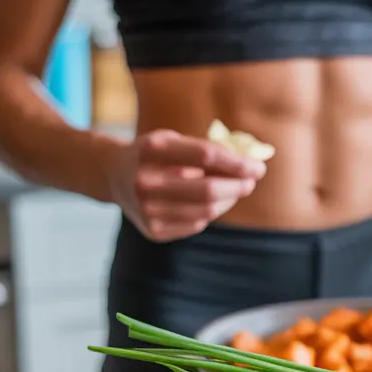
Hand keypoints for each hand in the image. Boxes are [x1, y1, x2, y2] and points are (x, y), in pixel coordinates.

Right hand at [105, 129, 266, 241]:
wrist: (113, 176)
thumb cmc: (156, 155)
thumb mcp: (174, 141)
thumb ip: (208, 150)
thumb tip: (250, 166)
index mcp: (153, 149)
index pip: (206, 156)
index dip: (238, 163)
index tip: (258, 168)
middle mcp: (145, 181)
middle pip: (208, 190)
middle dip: (238, 186)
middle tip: (251, 182)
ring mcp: (147, 209)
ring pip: (207, 211)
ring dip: (229, 201)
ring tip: (234, 190)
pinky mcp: (153, 230)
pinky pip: (197, 224)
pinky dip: (210, 213)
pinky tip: (208, 203)